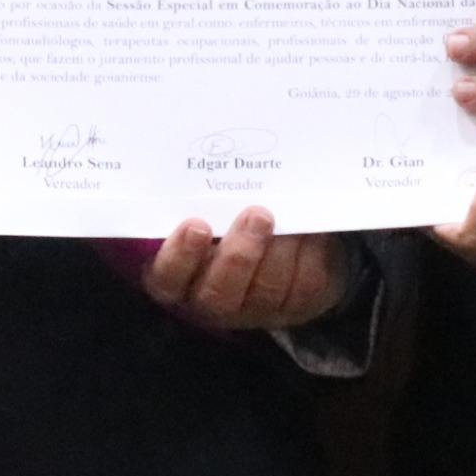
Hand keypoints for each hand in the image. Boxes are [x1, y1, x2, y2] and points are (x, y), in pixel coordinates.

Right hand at [141, 208, 355, 330]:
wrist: (276, 249)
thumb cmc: (226, 222)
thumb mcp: (206, 213)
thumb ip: (201, 202)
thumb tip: (212, 166)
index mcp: (178, 279)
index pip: (168, 278)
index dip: (180, 255)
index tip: (196, 224)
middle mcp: (212, 302)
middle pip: (219, 294)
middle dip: (239, 256)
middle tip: (257, 214)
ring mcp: (255, 309)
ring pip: (266, 289)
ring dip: (278, 249)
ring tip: (282, 214)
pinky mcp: (295, 306)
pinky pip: (302, 285)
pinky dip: (307, 252)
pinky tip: (308, 227)